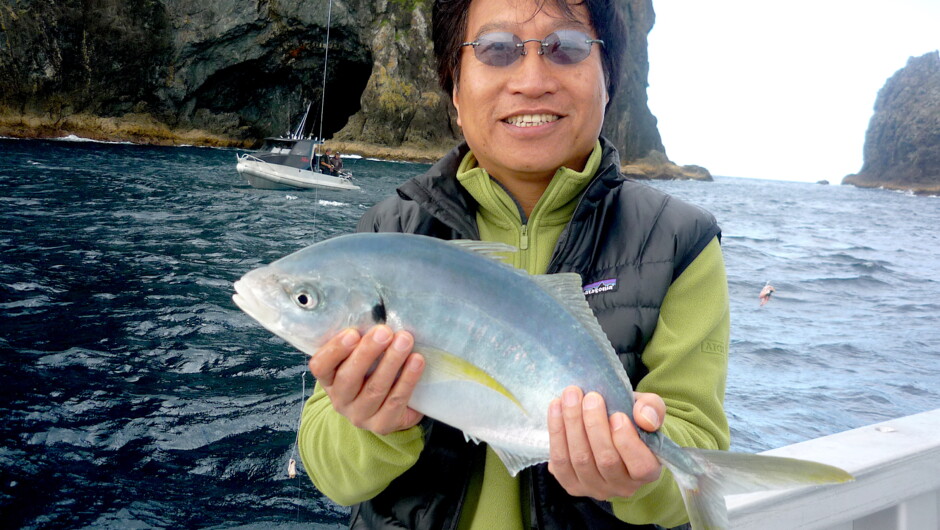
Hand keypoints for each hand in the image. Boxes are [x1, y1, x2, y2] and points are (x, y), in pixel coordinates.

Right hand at [308, 325, 424, 434]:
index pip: (320, 366)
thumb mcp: (359, 359)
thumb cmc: (370, 374)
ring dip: (391, 362)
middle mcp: (340, 400)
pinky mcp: (382, 424)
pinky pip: (396, 400)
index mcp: (329, 380)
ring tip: (405, 340)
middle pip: (349, 377)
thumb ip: (360, 342)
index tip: (352, 333)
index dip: (335, 350)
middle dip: (368, 352)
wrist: (384, 411)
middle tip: (385, 331)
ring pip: (375, 389)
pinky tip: (417, 361)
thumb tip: (378, 312)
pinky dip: (408, 379)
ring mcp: (360, 415)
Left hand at [547, 386, 665, 499]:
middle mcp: (622, 486)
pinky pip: (560, 462)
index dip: (627, 441)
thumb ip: (652, 409)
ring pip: (580, 460)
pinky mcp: (571, 483)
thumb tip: (645, 418)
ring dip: (572, 424)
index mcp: (647, 472)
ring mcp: (594, 488)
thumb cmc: (634, 422)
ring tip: (570, 396)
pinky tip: (556, 407)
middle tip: (590, 397)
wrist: (612, 434)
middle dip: (594, 425)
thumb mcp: (650, 410)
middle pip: (606, 460)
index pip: (640, 466)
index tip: (617, 414)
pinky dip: (556, 432)